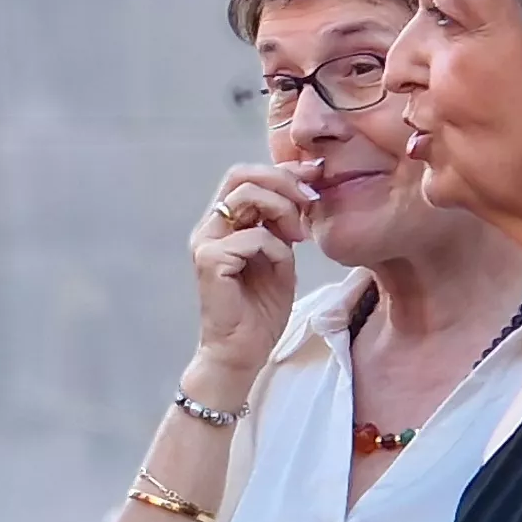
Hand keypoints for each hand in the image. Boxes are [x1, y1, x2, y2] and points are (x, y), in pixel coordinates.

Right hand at [189, 163, 315, 377]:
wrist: (243, 352)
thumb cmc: (260, 310)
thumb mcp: (280, 256)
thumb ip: (281, 224)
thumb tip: (302, 189)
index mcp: (223, 224)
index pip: (246, 176)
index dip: (282, 170)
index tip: (315, 175)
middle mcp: (209, 227)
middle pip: (241, 175)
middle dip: (283, 180)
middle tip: (311, 200)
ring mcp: (205, 242)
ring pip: (247, 196)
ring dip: (282, 209)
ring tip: (299, 235)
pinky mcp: (210, 261)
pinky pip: (254, 236)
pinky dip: (277, 247)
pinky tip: (284, 265)